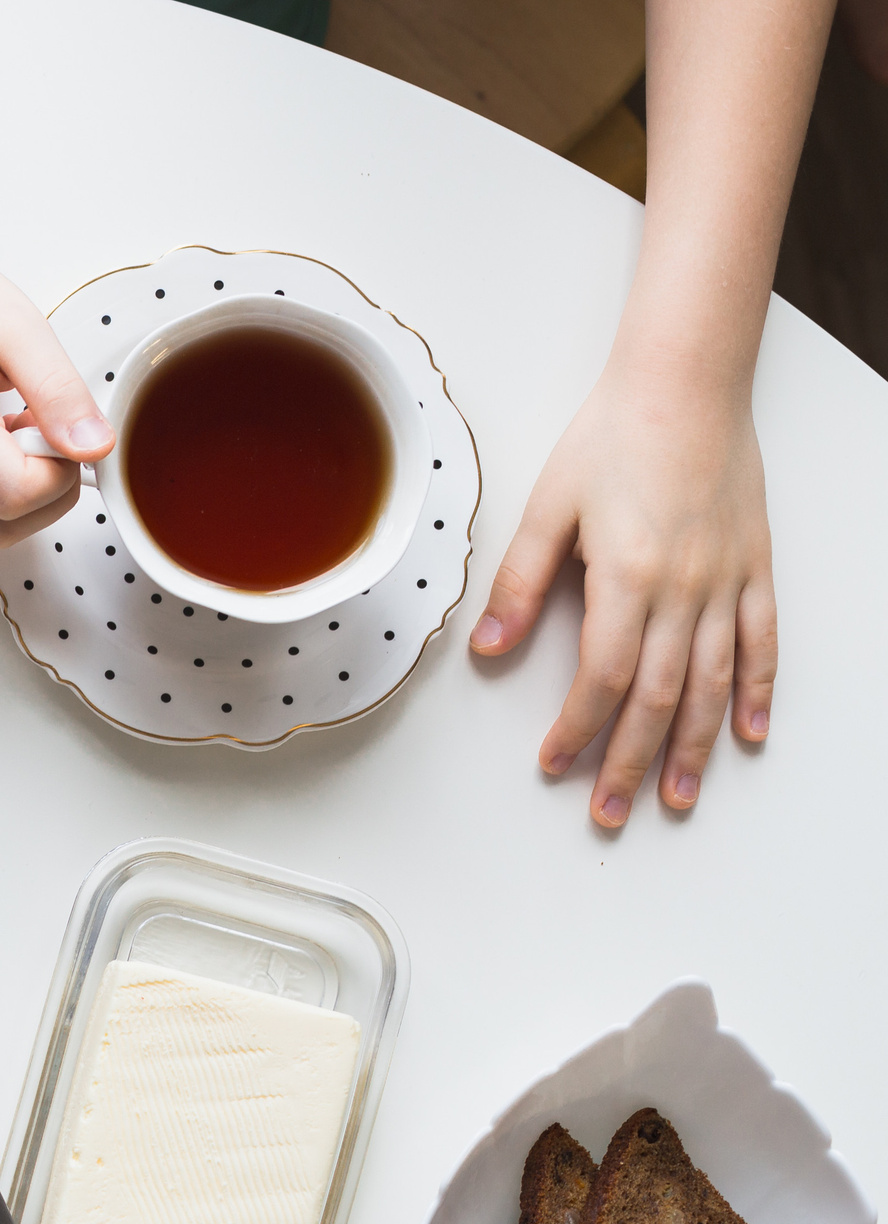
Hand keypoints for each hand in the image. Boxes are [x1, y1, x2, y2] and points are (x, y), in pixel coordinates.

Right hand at [0, 236, 111, 543]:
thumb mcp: (20, 329)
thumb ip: (61, 393)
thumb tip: (94, 449)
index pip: (19, 496)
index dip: (60, 476)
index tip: (63, 432)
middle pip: (2, 527)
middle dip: (44, 493)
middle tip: (45, 432)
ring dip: (15, 491)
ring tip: (11, 424)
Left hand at [471, 362, 774, 825]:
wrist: (686, 384)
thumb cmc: (614, 438)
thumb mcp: (547, 508)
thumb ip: (520, 584)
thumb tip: (487, 647)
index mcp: (628, 578)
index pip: (601, 679)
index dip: (577, 730)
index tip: (554, 763)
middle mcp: (685, 589)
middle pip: (657, 698)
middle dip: (631, 763)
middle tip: (610, 810)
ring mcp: (727, 582)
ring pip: (713, 684)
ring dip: (693, 747)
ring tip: (675, 797)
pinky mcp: (755, 567)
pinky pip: (764, 642)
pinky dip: (758, 692)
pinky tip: (747, 733)